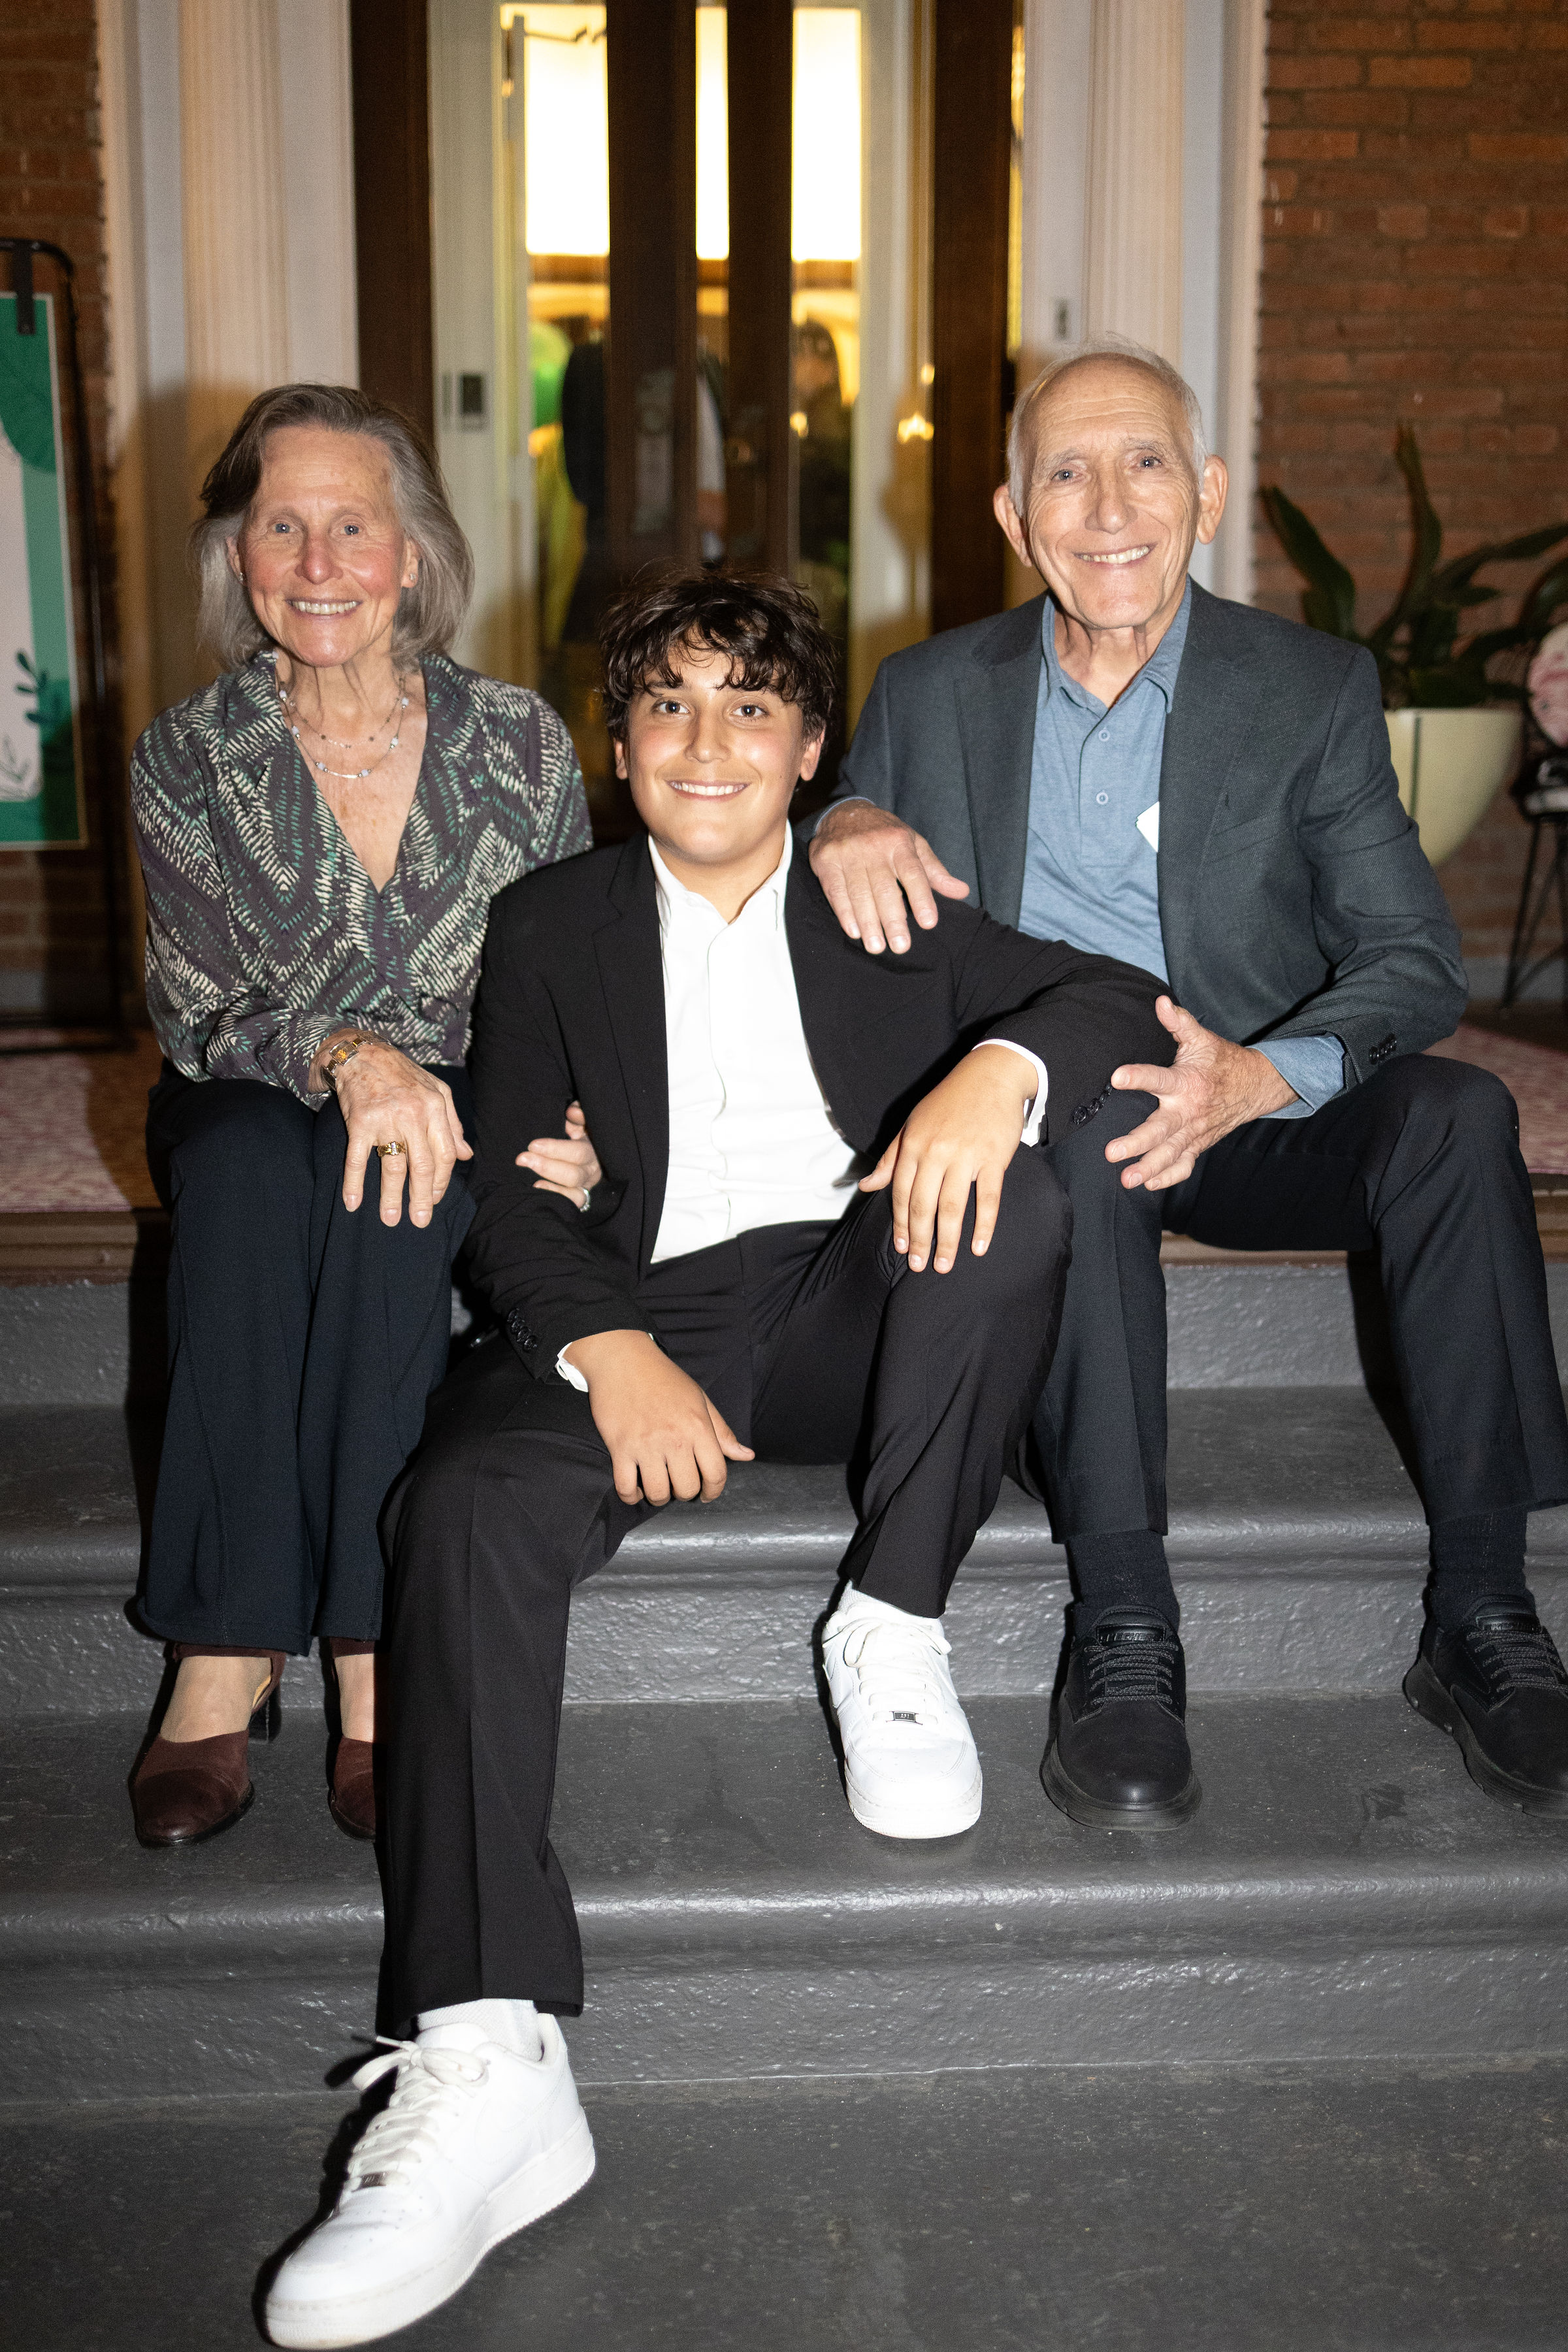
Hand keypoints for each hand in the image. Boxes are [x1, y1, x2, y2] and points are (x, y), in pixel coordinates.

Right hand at [319, 1035, 471, 1225]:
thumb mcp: (437, 1092)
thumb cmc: (402, 1075)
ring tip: (390, 1219)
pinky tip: (352, 1202)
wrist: (363, 1053)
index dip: (441, 1181)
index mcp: (435, 1108)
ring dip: (390, 1197)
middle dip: (422, 1198)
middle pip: (422, 1166)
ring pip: (392, 1166)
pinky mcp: (359, 1122)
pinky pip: (356, 1158)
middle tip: (420, 1221)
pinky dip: (354, 1182)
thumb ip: (452, 1125)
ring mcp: (385, 1119)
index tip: (435, 1199)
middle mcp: (413, 1115)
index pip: (445, 1154)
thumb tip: (466, 1155)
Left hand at [515, 1100, 602, 1208]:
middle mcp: (591, 1171)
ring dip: (551, 1187)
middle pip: (573, 1174)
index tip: (532, 1145)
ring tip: (531, 1182)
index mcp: (591, 1150)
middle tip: (523, 1159)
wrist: (577, 1159)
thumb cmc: (571, 1138)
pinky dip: (556, 1199)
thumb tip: (573, 1111)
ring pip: (574, 1193)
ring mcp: (585, 1188)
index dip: (555, 1149)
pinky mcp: (579, 1200)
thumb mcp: (576, 1124)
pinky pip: (571, 1204)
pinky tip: (537, 1193)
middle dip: (546, 1167)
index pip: (577, 1152)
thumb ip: (577, 1116)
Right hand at [562, 1330, 753, 1505]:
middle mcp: (674, 1439)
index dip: (714, 1491)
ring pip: (658, 1493)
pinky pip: (626, 1488)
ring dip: (660, 1497)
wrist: (623, 1359)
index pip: (716, 1474)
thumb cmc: (664, 1379)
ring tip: (659, 1487)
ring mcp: (645, 1445)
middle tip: (679, 1484)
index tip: (706, 1494)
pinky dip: (632, 1496)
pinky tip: (637, 1489)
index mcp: (698, 1427)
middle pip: (686, 1488)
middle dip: (685, 1493)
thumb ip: (722, 1432)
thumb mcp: (700, 1400)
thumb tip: (747, 1456)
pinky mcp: (620, 1448)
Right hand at [808, 800, 969, 954]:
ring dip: (868, 922)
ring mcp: (848, 854)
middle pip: (885, 888)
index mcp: (899, 843)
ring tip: (877, 947)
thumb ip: (935, 872)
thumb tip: (961, 892)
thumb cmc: (885, 835)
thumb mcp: (914, 844)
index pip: (913, 873)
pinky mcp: (826, 861)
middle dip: (893, 919)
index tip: (928, 923)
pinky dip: (844, 913)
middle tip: (901, 947)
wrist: (843, 811)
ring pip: (859, 892)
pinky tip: (854, 931)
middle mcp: (873, 847)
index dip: (921, 898)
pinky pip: (835, 890)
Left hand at [859, 1043, 1035, 1271]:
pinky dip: (984, 1225)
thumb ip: (891, 1159)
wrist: (990, 1076)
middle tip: (919, 1266)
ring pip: (952, 1206)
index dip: (901, 1224)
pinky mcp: (994, 1157)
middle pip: (924, 1205)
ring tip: (944, 1265)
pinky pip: (987, 1198)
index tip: (902, 1248)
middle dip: (919, 1240)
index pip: (902, 1193)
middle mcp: (936, 1152)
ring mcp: (966, 1155)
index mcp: (914, 1145)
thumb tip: (867, 1185)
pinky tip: (978, 1247)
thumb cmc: (948, 1102)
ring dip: (947, 1240)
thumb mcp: (911, 1125)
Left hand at [1105, 996, 1296, 1191]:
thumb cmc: (1220, 1061)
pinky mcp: (1198, 1145)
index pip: (1160, 1078)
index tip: (1116, 1077)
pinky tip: (1148, 1184)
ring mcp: (1194, 1132)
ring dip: (1148, 1168)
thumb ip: (1178, 1023)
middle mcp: (1189, 1111)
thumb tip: (1160, 1002)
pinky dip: (1168, 1177)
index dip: (1138, 1076)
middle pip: (1161, 1130)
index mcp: (1187, 1082)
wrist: (1254, 1086)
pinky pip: (1184, 1166)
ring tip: (1126, 1180)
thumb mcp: (1201, 1039)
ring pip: (1170, 1154)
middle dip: (1137, 1143)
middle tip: (1111, 1152)